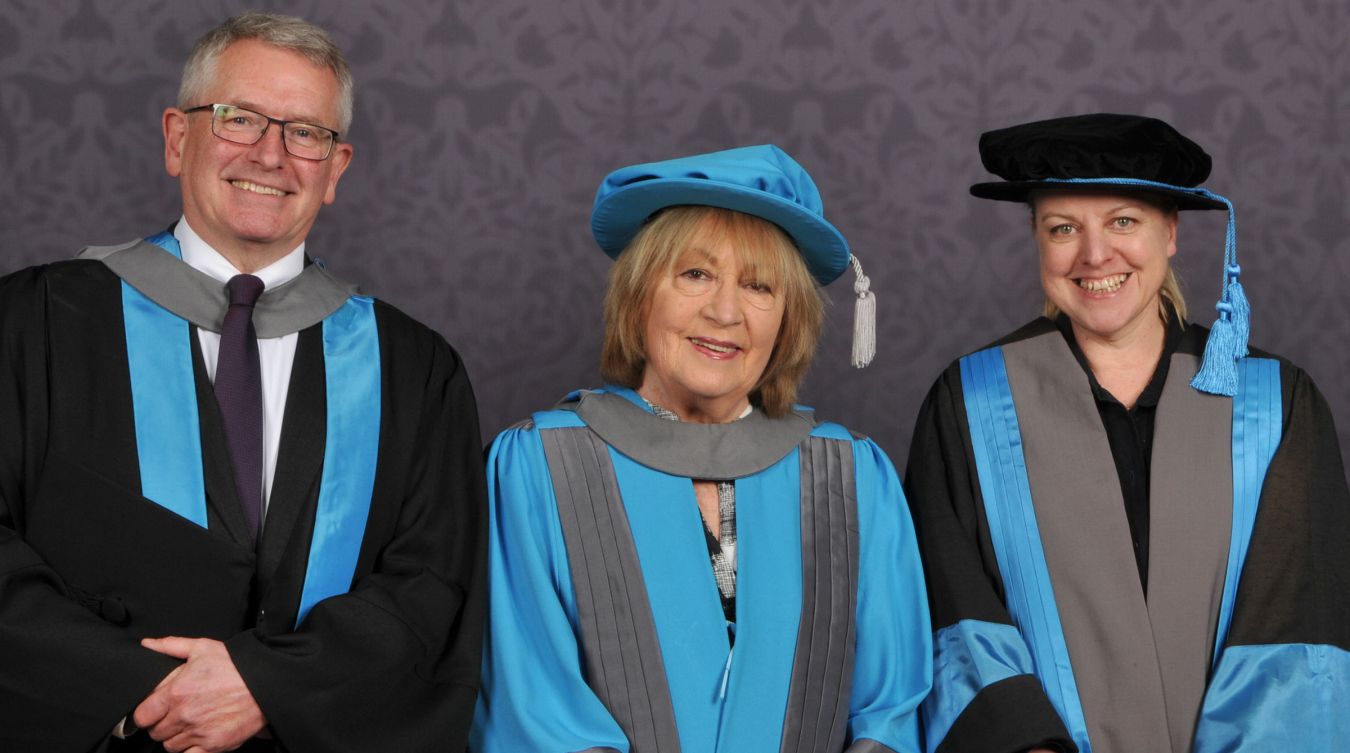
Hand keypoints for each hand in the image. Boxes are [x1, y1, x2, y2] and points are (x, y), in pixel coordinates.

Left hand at [133, 637, 266, 752]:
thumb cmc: (236, 665)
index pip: (142, 716)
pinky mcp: (213, 746)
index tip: (155, 711)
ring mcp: (198, 732)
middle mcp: (184, 715)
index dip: (147, 713)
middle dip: (163, 724)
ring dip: (177, 737)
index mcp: (176, 692)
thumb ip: (170, 646)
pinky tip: (200, 737)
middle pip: (156, 733)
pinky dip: (191, 749)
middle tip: (177, 714)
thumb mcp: (202, 647)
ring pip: (171, 746)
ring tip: (191, 724)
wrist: (267, 682)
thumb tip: (147, 644)